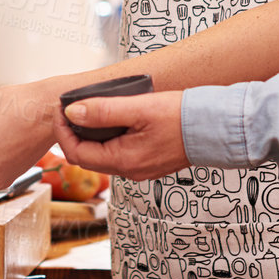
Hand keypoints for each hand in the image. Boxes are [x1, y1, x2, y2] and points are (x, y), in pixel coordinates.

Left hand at [55, 92, 188, 180]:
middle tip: (71, 108)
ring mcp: (141, 168)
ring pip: (103, 155)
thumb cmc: (182, 116)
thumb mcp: (138, 108)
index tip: (61, 108)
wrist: (218, 127)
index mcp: (123, 161)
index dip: (63, 130)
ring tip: (90, 111)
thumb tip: (71, 113)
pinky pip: (119, 154)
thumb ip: (103, 111)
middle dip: (74, 133)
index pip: (77, 152)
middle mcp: (130, 171)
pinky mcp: (150, 162)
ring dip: (91, 136)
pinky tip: (113, 121)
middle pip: (88, 156)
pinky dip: (108, 139)